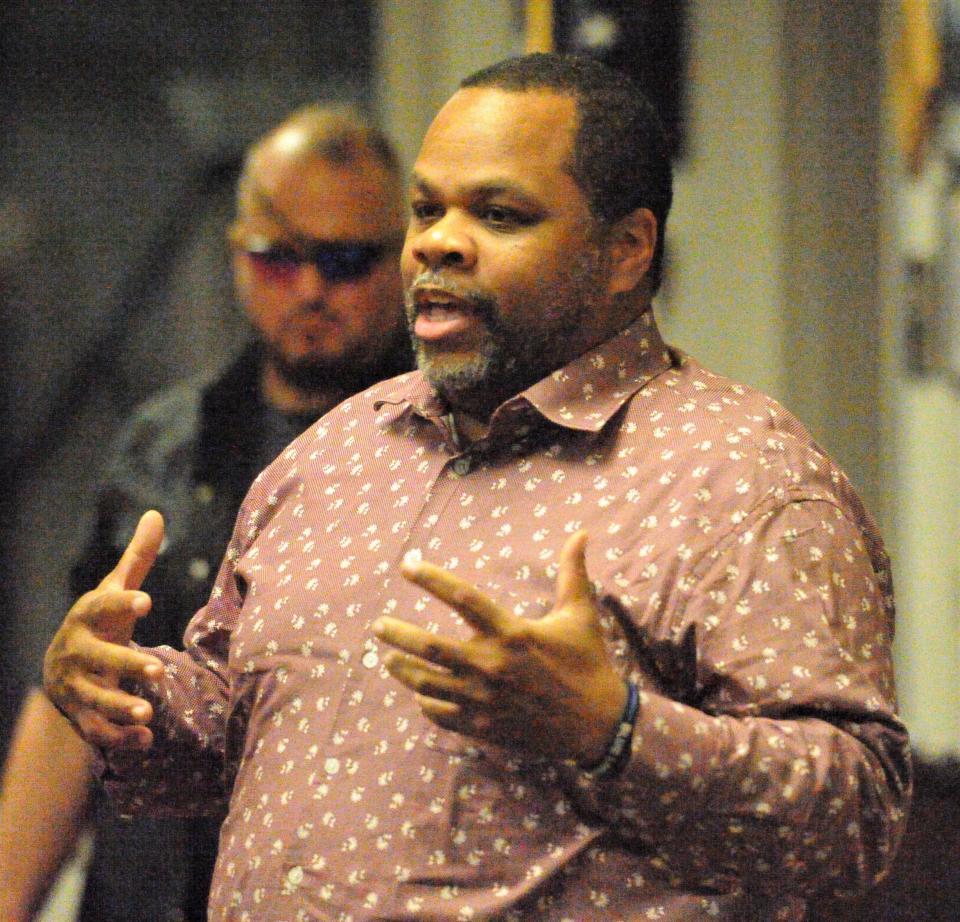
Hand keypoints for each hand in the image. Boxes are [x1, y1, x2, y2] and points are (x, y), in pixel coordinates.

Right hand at [42, 510, 165, 751]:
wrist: (63, 669)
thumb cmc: (100, 623)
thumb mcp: (114, 591)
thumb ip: (137, 559)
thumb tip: (155, 514)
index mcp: (87, 618)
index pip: (101, 608)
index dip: (121, 604)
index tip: (146, 600)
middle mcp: (77, 653)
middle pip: (98, 660)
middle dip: (126, 664)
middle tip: (158, 670)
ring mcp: (76, 687)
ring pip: (94, 700)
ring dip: (120, 707)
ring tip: (149, 713)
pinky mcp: (81, 717)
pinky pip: (97, 733)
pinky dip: (120, 739)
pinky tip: (147, 741)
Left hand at [374, 531, 627, 764]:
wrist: (599, 724)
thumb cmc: (588, 662)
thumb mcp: (581, 614)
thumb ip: (573, 571)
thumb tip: (582, 532)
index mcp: (512, 632)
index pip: (462, 598)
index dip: (431, 578)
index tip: (407, 566)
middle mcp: (492, 665)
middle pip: (430, 647)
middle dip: (399, 634)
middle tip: (379, 625)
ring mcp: (485, 699)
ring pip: (428, 684)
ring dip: (404, 670)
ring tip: (389, 659)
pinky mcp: (484, 727)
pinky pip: (442, 714)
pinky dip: (427, 704)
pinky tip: (421, 695)